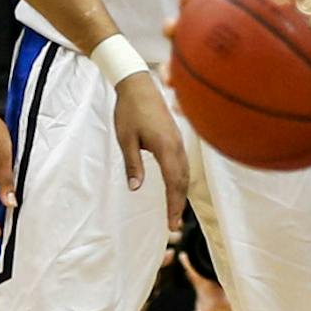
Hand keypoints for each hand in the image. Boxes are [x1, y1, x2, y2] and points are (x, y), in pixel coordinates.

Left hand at [113, 68, 188, 243]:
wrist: (138, 85)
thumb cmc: (129, 111)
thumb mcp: (125, 139)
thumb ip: (132, 164)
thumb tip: (136, 188)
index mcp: (165, 147)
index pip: (173, 182)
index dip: (173, 204)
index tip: (171, 223)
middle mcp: (176, 145)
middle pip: (182, 180)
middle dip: (178, 203)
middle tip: (173, 225)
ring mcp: (178, 140)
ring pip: (185, 172)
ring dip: (181, 193)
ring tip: (175, 211)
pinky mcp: (176, 137)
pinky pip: (183, 163)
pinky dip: (181, 179)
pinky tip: (177, 187)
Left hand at [180, 251, 250, 310]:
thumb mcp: (245, 304)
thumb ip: (231, 288)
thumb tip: (223, 273)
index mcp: (216, 302)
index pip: (200, 280)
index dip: (192, 268)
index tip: (184, 258)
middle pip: (202, 289)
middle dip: (209, 284)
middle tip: (221, 288)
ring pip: (203, 300)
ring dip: (211, 299)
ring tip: (227, 308)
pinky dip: (210, 310)